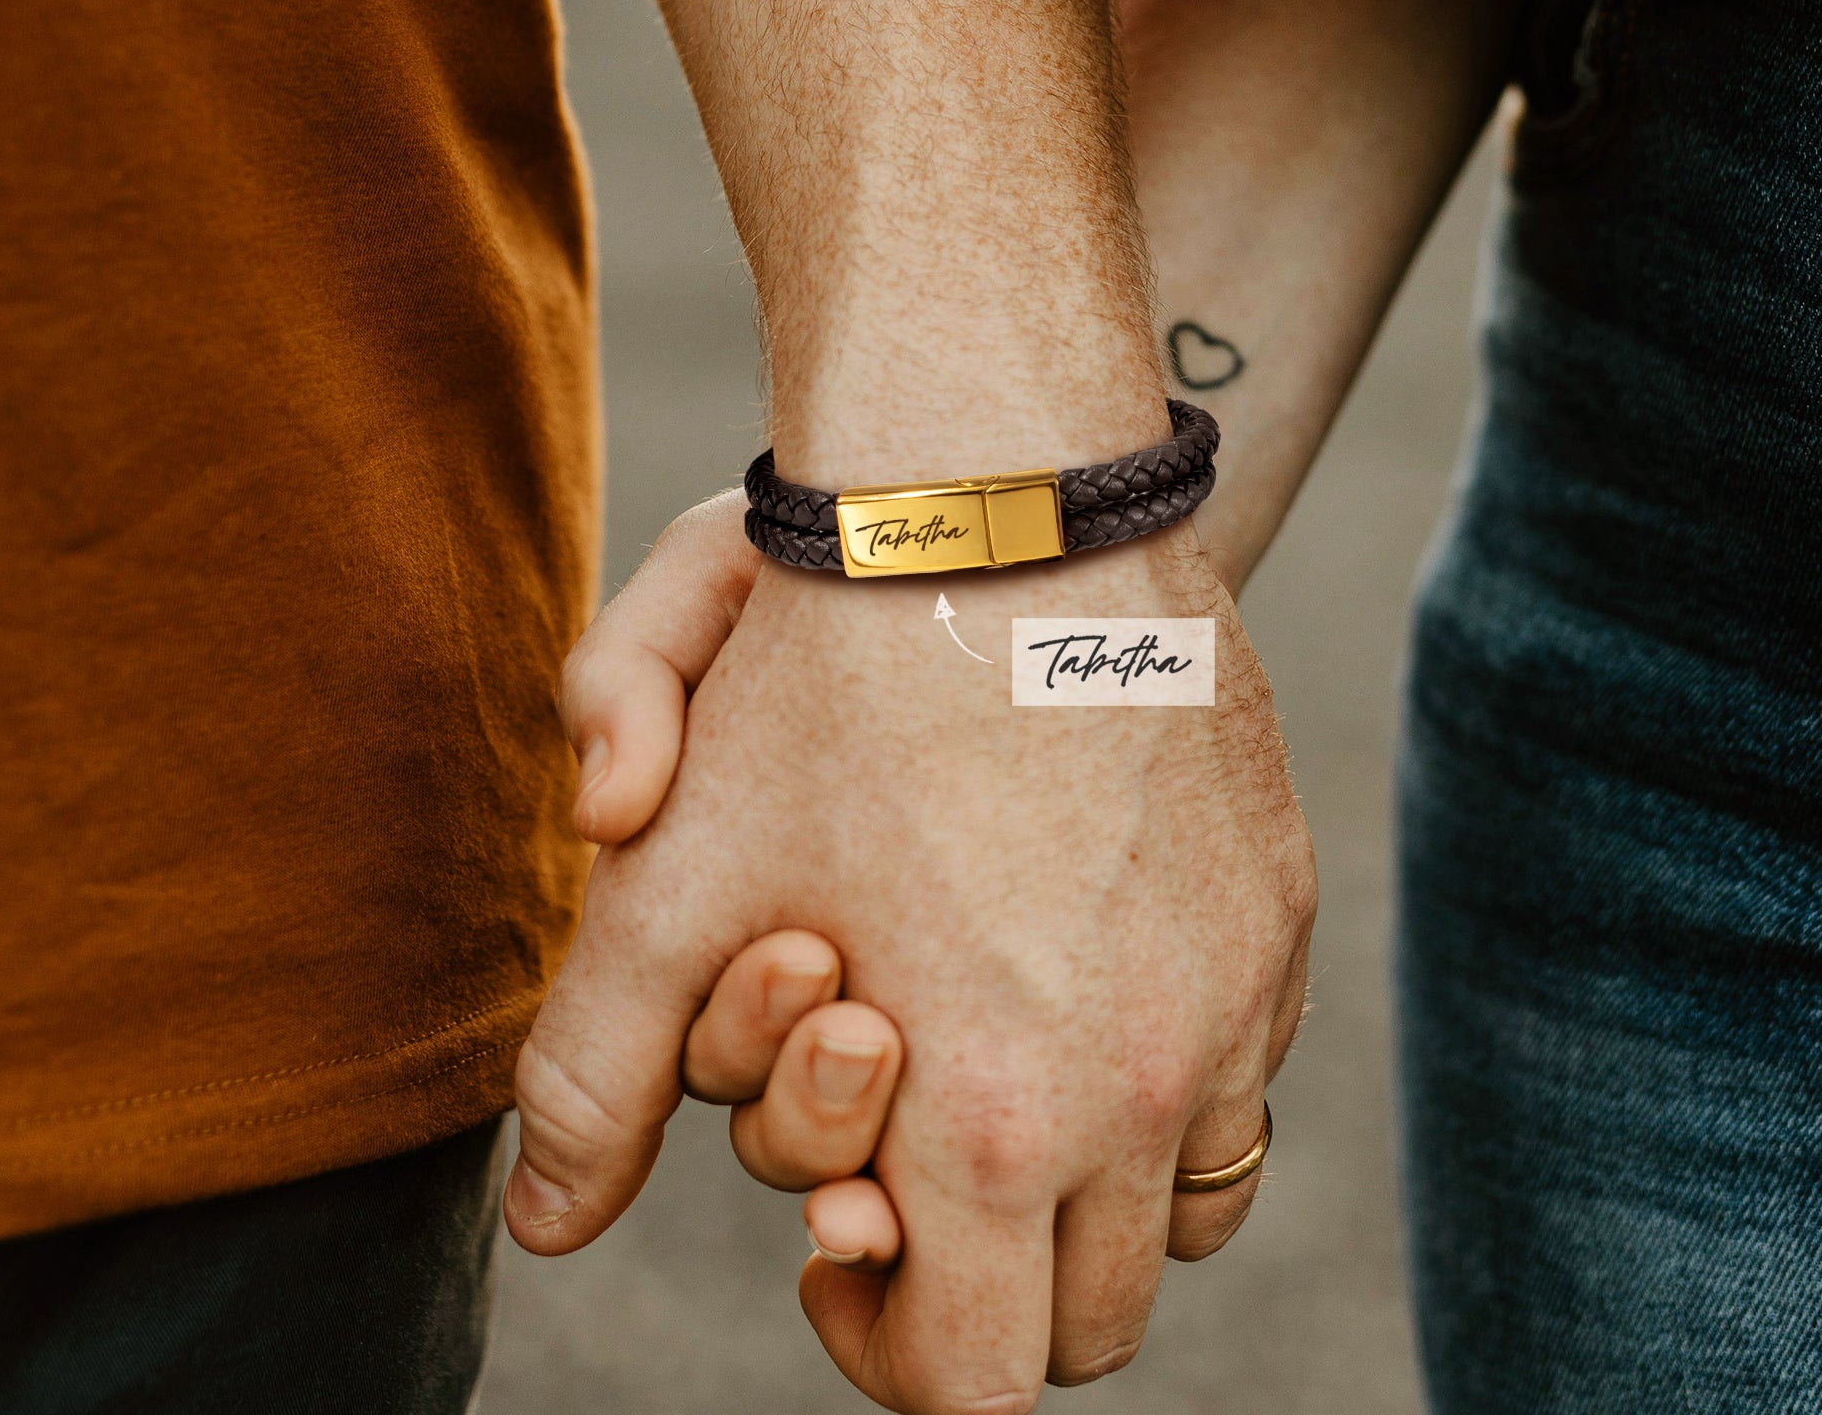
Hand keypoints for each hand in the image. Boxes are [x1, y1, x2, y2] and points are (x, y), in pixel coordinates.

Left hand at [508, 511, 1314, 1411]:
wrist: (1003, 496)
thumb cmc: (825, 685)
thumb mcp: (672, 877)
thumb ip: (594, 1076)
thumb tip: (542, 1227)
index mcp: (995, 1121)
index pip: (978, 1385)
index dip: (888, 1343)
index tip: (842, 1238)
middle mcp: (1150, 1085)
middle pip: (1098, 1320)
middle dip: (994, 1279)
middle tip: (912, 1155)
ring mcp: (1236, 993)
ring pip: (1196, 1201)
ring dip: (1098, 1184)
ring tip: (1006, 1059)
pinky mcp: (1279, 902)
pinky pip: (1249, 1064)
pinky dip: (1177, 1070)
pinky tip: (1084, 954)